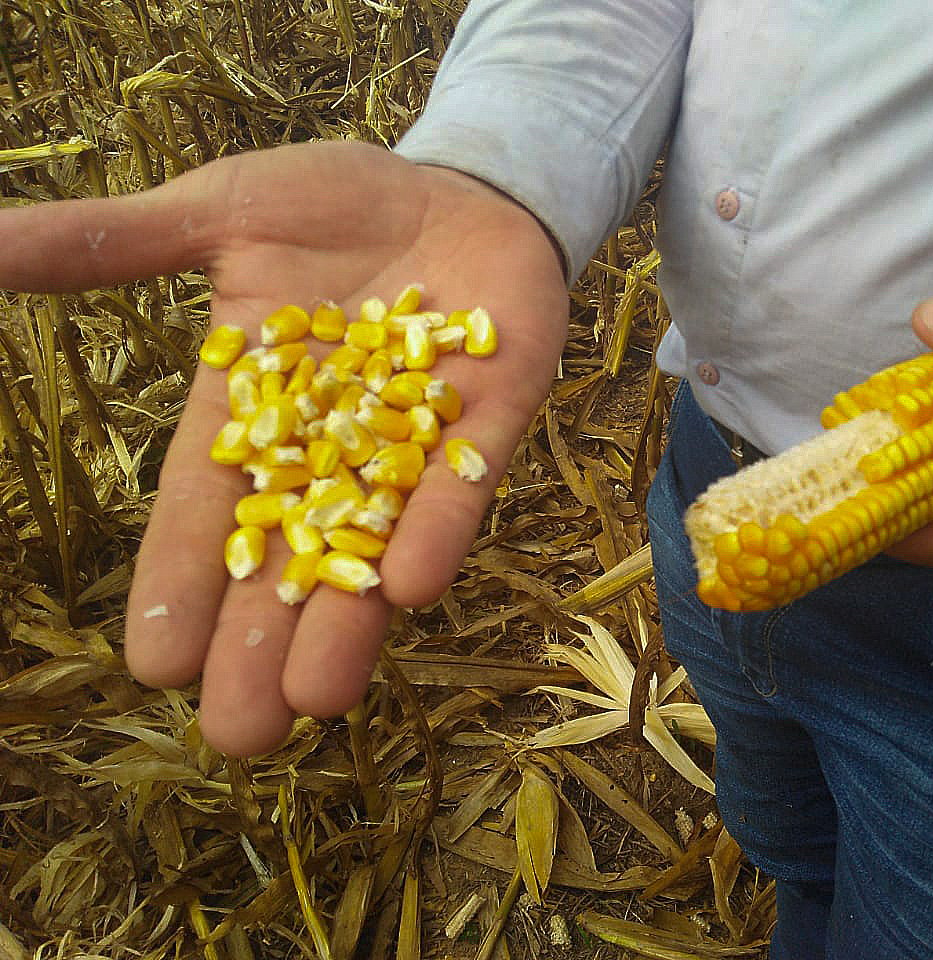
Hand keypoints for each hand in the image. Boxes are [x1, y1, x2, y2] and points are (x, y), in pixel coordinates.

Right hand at [0, 141, 567, 754]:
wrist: (457, 185)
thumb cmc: (336, 205)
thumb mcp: (218, 214)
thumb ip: (113, 243)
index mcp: (258, 410)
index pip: (207, 510)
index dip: (181, 582)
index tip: (153, 664)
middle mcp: (334, 446)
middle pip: (289, 557)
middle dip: (262, 641)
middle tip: (239, 734)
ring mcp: (416, 438)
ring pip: (375, 544)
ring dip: (349, 622)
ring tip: (315, 700)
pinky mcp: (490, 415)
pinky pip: (463, 482)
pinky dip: (438, 529)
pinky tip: (410, 589)